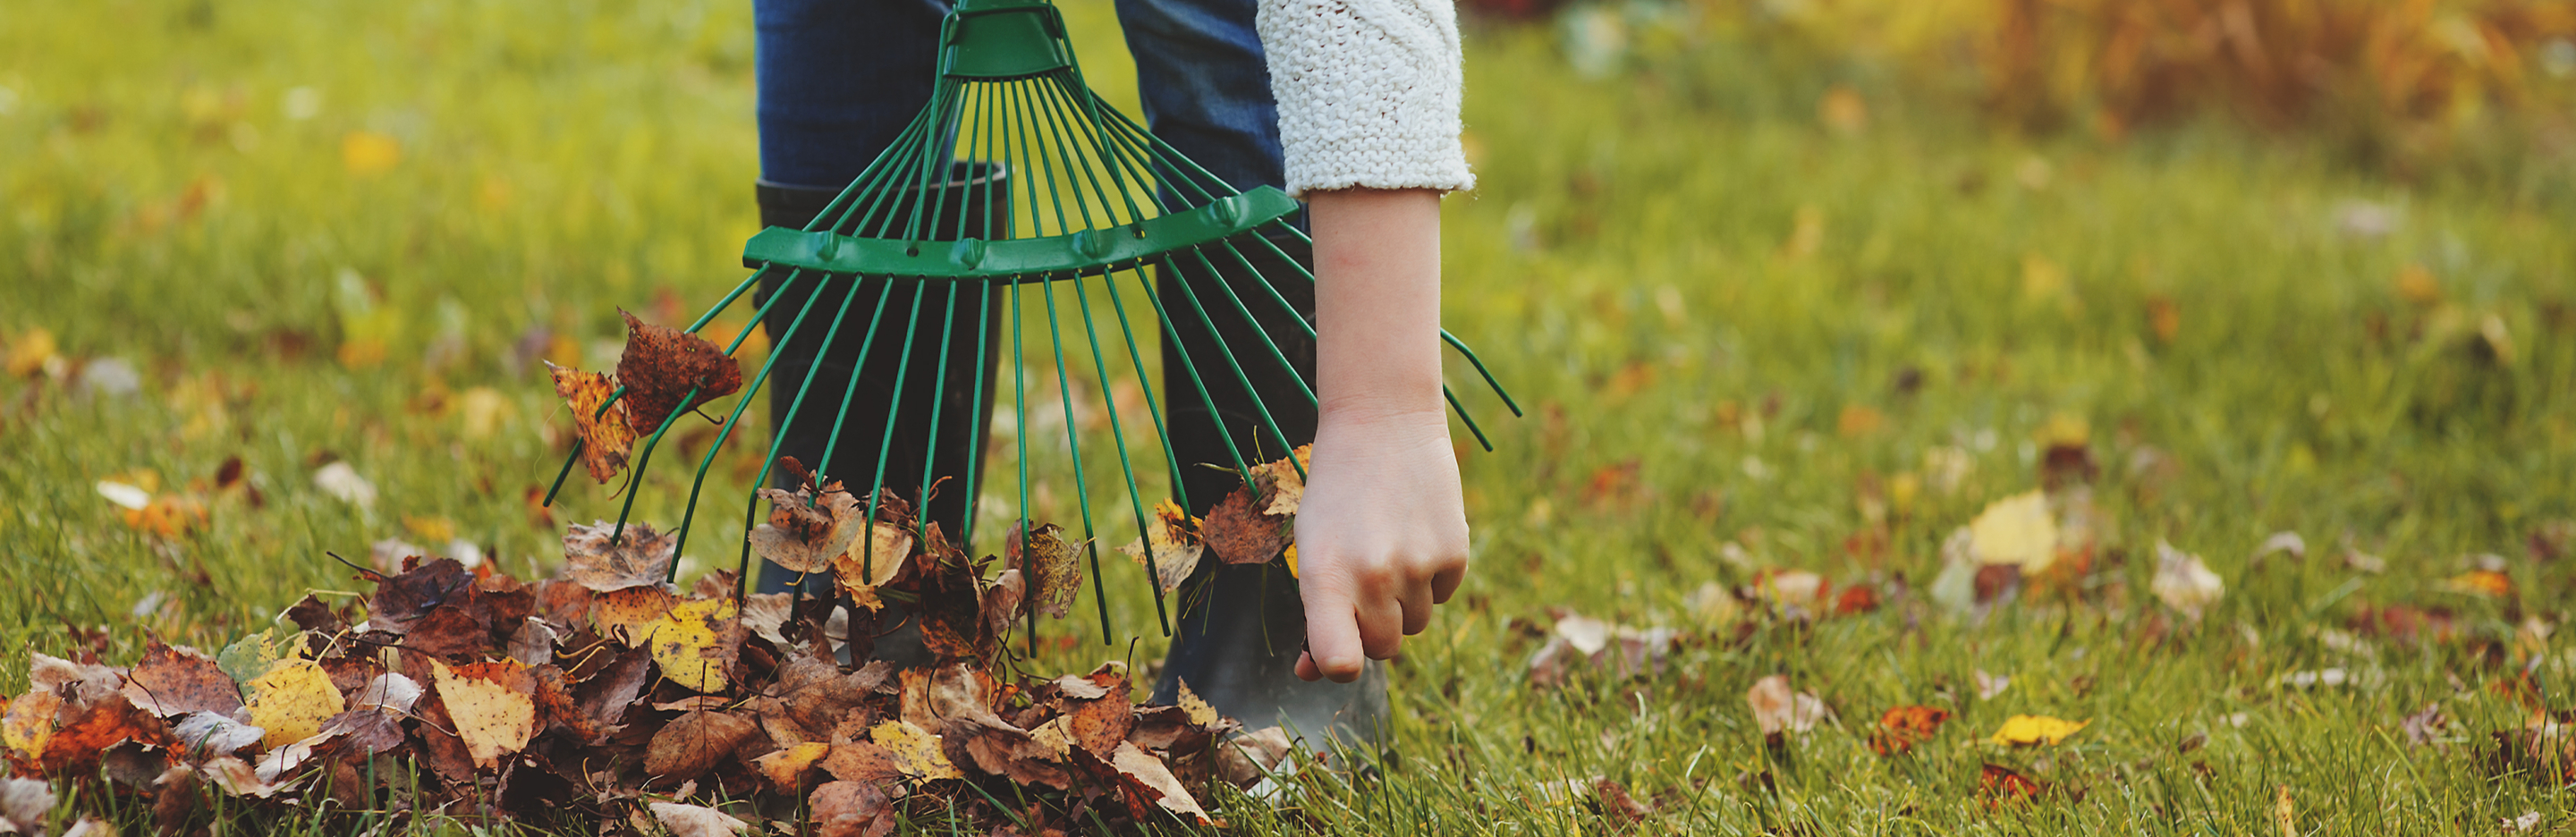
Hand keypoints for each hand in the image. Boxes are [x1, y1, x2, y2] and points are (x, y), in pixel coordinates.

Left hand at [1292, 410, 1468, 681]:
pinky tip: (1414, 533)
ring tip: (1388, 545)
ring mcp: (1418, 566)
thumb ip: (1314, 612)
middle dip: (1372, 626)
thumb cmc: (1336, 496)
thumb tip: (1309, 673)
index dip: (1337, 668)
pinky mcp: (1455, 553)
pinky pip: (1442, 595)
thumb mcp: (1312, 548)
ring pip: (1415, 625)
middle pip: (1383, 648)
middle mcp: (1373, 577)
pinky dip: (1430, 577)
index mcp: (1324, 576)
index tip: (1336, 655)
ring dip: (1402, 601)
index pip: (1339, 662)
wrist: (1385, 425)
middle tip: (1362, 577)